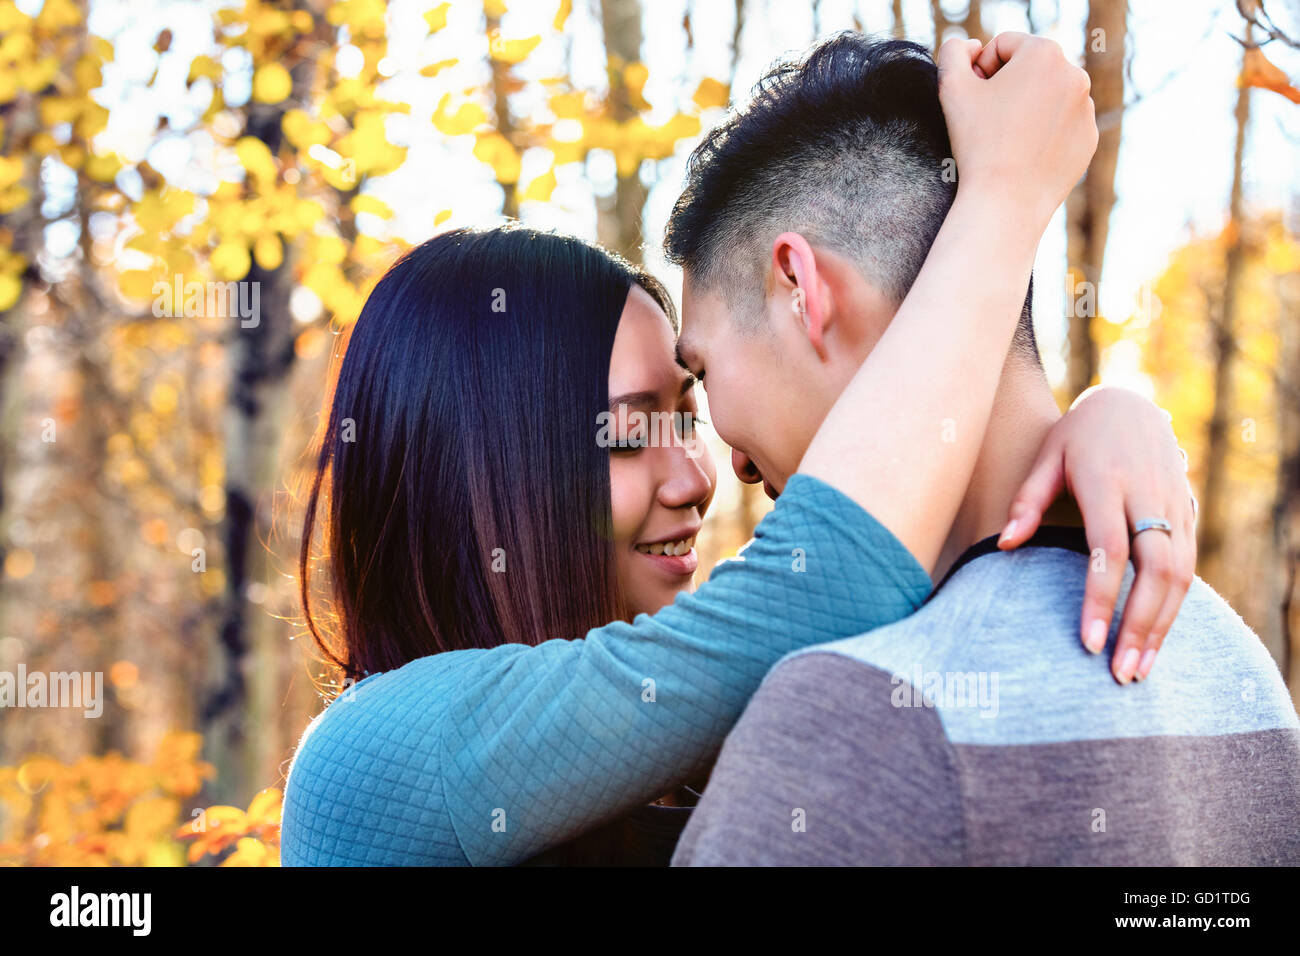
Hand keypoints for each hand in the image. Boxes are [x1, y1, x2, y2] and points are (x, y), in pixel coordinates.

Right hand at [937, 32, 1097, 234]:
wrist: (1006, 202)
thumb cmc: (977, 144)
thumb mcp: (950, 87)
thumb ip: (952, 50)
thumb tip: (971, 46)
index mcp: (1044, 53)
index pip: (1004, 46)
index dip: (980, 70)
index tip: (974, 99)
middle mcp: (1074, 74)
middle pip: (1029, 69)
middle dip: (1007, 87)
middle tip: (987, 121)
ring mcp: (1086, 108)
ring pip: (1046, 96)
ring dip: (1025, 108)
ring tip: (1005, 139)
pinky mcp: (1087, 138)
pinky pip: (1060, 125)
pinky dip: (1042, 133)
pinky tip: (1023, 153)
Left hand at [999, 387, 1196, 683]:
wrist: (1130, 402)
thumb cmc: (1077, 435)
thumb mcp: (1044, 456)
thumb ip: (1026, 502)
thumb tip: (1003, 546)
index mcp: (1109, 482)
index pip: (1109, 549)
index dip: (1101, 598)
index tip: (1090, 643)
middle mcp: (1148, 495)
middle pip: (1156, 571)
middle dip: (1141, 626)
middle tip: (1121, 674)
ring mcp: (1174, 505)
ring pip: (1181, 575)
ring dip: (1162, 626)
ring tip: (1139, 670)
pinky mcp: (1188, 514)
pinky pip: (1189, 568)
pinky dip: (1176, 607)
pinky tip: (1156, 639)